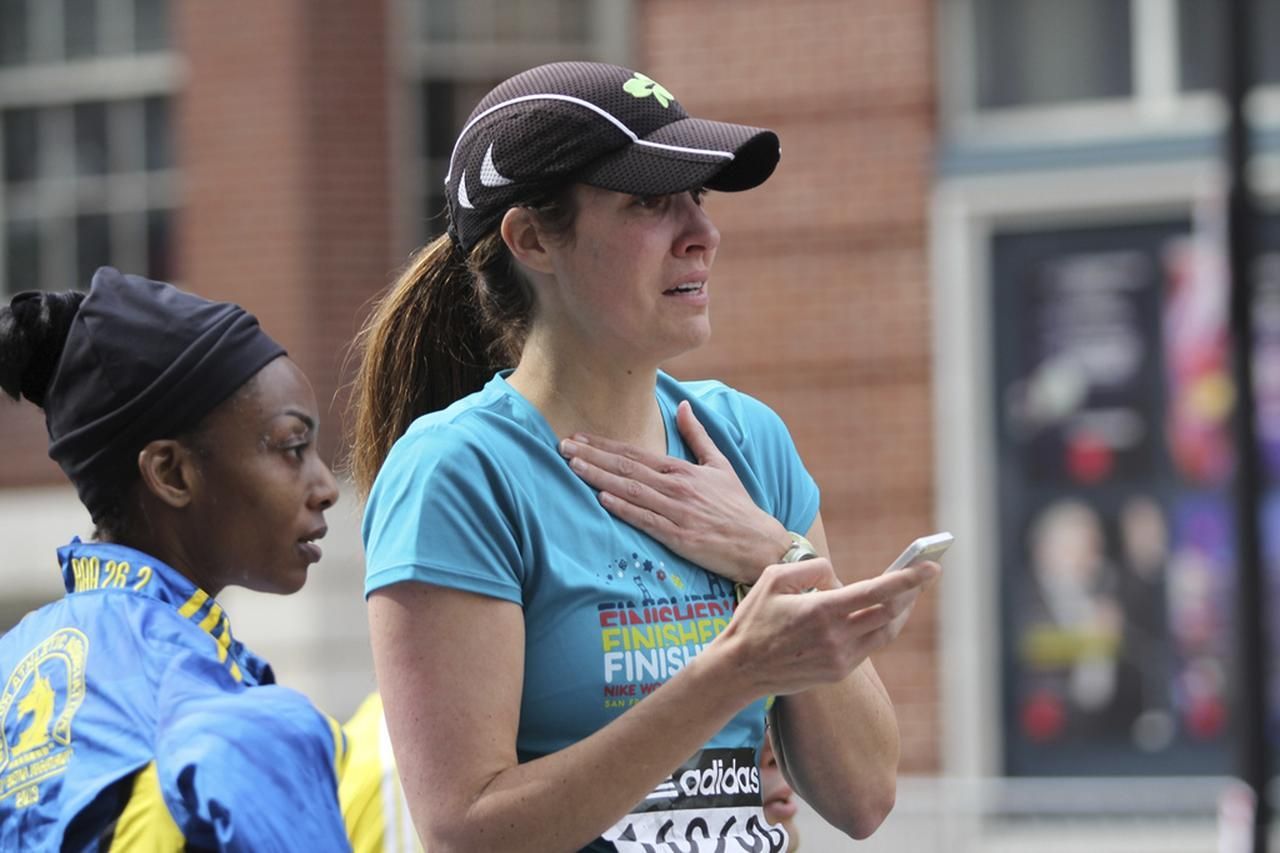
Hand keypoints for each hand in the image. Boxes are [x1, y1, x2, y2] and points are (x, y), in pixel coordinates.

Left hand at [559, 400, 790, 583]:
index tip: (578, 437)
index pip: (635, 453)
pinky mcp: (679, 537)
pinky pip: (646, 520)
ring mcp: (677, 512)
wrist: (759, 542)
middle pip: (627, 468)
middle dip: (592, 456)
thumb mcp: (720, 464)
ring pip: (631, 491)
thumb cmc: (737, 506)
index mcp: (682, 470)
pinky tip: (602, 500)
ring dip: (600, 478)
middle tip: (561, 445)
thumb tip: (682, 405)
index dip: (604, 445)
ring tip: (572, 466)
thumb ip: (698, 435)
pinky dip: (624, 509)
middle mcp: (677, 487)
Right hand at [721, 558, 939, 697]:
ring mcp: (839, 659)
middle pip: (890, 614)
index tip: (932, 568)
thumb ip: (812, 569)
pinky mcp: (837, 673)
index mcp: (821, 611)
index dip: (908, 579)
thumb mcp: (773, 578)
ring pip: (884, 633)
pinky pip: (868, 647)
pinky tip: (878, 615)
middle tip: (924, 576)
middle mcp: (836, 638)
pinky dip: (878, 628)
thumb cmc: (753, 619)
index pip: (876, 593)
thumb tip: (838, 577)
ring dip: (899, 612)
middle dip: (911, 593)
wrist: (739, 670)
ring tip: (908, 595)